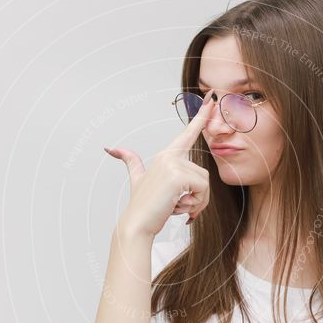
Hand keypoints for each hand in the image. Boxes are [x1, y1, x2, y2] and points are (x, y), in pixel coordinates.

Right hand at [105, 92, 214, 237]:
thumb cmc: (143, 205)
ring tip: (178, 207)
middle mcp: (169, 156)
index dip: (202, 116)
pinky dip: (196, 204)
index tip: (212, 98)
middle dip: (199, 196)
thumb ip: (130, 161)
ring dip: (197, 202)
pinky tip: (178, 208)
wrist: (136, 224)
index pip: (187, 133)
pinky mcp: (179, 176)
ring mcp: (173, 164)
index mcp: (165, 155)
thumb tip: (110, 148)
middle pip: (204, 173)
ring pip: (205, 183)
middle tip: (182, 207)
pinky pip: (202, 190)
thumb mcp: (138, 178)